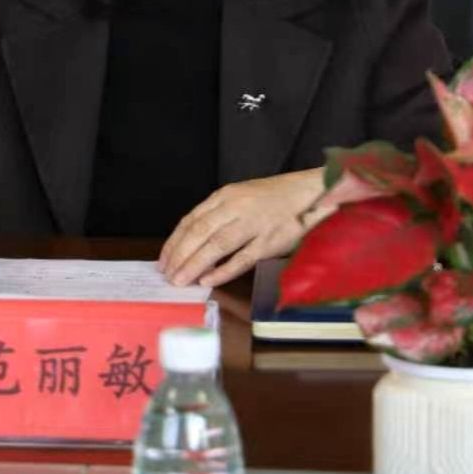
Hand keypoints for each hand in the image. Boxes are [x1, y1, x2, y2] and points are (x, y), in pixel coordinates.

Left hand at [158, 169, 330, 287]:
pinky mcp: (270, 240)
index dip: (175, 242)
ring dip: (195, 264)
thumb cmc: (273, 198)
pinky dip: (224, 271)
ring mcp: (253, 223)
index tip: (163, 260)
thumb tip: (194, 244)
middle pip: (200, 232)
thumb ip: (220, 217)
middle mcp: (236, 207)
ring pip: (217, 244)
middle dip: (180, 255)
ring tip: (180, 280)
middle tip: (168, 276)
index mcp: (226, 196)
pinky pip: (243, 258)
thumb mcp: (241, 197)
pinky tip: (209, 281)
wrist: (309, 192)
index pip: (192, 219)